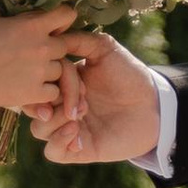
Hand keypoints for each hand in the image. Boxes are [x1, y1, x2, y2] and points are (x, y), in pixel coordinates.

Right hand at [0, 4, 80, 116]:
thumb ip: (16, 16)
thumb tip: (25, 13)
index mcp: (32, 25)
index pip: (67, 16)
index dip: (63, 20)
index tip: (55, 26)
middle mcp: (41, 47)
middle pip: (66, 46)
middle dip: (55, 49)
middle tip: (38, 54)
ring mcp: (39, 72)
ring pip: (61, 71)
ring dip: (50, 72)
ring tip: (30, 74)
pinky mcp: (32, 94)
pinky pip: (53, 93)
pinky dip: (45, 93)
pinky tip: (30, 89)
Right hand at [35, 31, 164, 165]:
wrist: (154, 105)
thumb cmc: (130, 75)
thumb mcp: (104, 50)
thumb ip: (78, 40)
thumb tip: (53, 35)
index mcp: (63, 83)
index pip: (39, 81)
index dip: (54, 82)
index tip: (82, 82)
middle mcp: (62, 106)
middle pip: (32, 106)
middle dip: (50, 102)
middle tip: (78, 102)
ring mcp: (69, 128)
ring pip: (38, 130)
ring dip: (55, 122)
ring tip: (82, 115)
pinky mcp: (79, 150)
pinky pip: (51, 152)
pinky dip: (59, 142)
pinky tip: (77, 132)